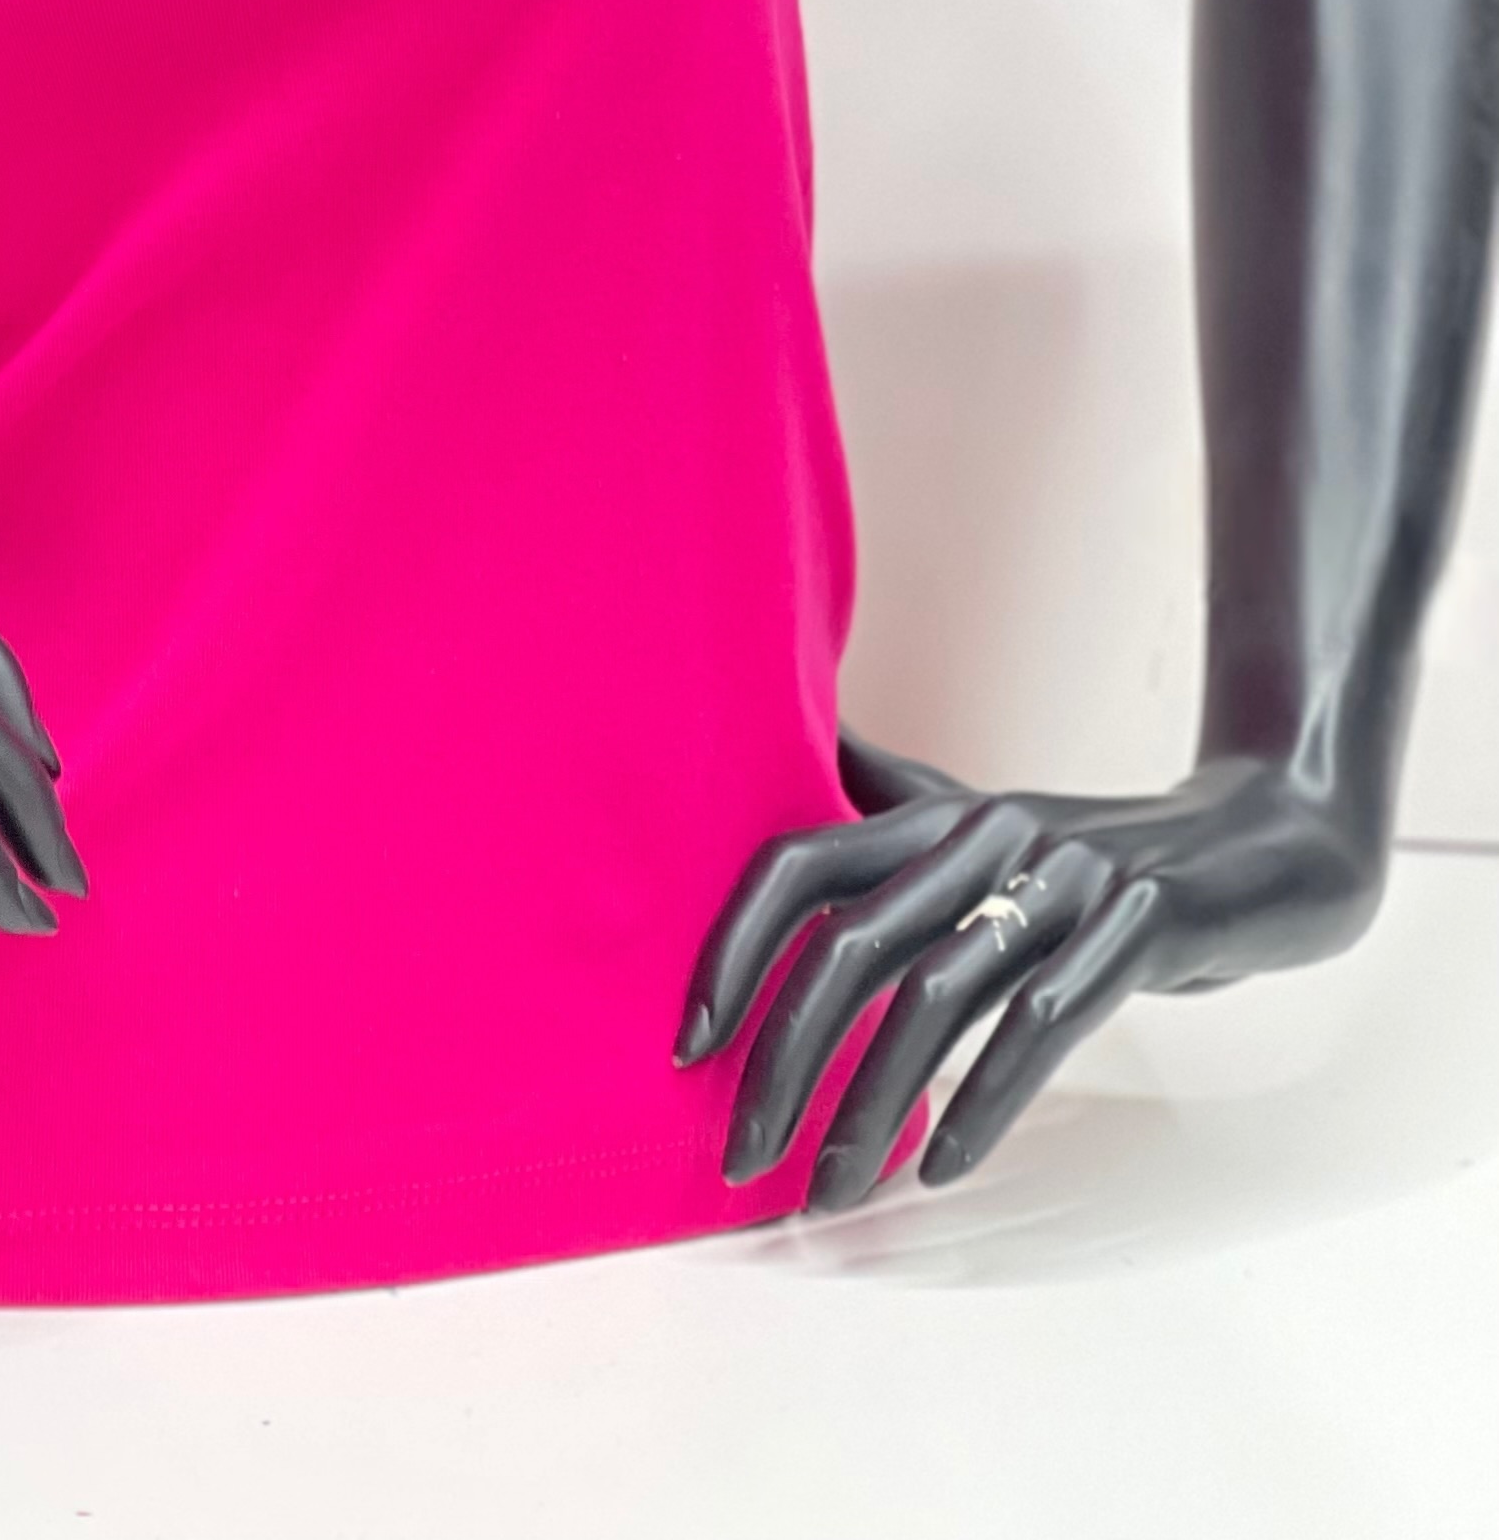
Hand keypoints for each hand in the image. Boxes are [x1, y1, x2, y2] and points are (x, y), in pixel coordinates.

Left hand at [678, 734, 1384, 1212]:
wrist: (1268, 846)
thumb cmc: (1102, 855)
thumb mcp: (987, 824)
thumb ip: (888, 805)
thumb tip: (792, 768)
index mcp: (935, 815)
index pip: (798, 863)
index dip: (732, 948)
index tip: (688, 1047)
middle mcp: (985, 834)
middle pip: (852, 944)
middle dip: (784, 1058)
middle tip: (740, 1156)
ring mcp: (1064, 878)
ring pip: (938, 998)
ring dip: (870, 1105)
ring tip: (824, 1187)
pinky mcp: (1141, 924)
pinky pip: (1043, 1024)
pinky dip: (983, 1103)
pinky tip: (940, 1169)